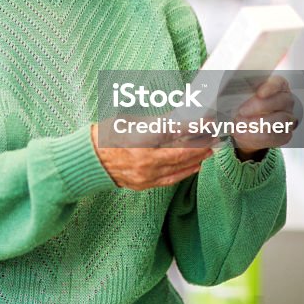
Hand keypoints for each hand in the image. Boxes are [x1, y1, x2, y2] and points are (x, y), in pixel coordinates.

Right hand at [91, 124, 213, 190]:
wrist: (88, 161)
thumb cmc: (106, 136)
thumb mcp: (128, 122)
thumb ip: (155, 123)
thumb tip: (178, 119)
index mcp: (138, 139)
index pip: (173, 131)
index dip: (194, 125)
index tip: (208, 120)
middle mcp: (144, 159)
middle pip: (182, 152)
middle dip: (201, 142)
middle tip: (215, 133)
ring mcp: (145, 175)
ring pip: (180, 166)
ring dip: (198, 157)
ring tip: (210, 147)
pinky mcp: (145, 184)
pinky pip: (171, 179)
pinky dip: (186, 171)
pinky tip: (196, 164)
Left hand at [231, 75, 297, 158]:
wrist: (245, 126)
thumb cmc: (242, 105)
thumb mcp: (236, 94)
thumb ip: (232, 90)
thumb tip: (214, 87)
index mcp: (276, 86)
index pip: (278, 82)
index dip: (270, 87)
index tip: (259, 92)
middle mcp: (286, 101)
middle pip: (280, 101)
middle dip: (259, 107)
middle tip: (240, 112)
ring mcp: (288, 118)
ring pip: (278, 121)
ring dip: (256, 124)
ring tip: (237, 126)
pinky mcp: (284, 135)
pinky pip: (274, 137)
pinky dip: (256, 137)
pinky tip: (242, 134)